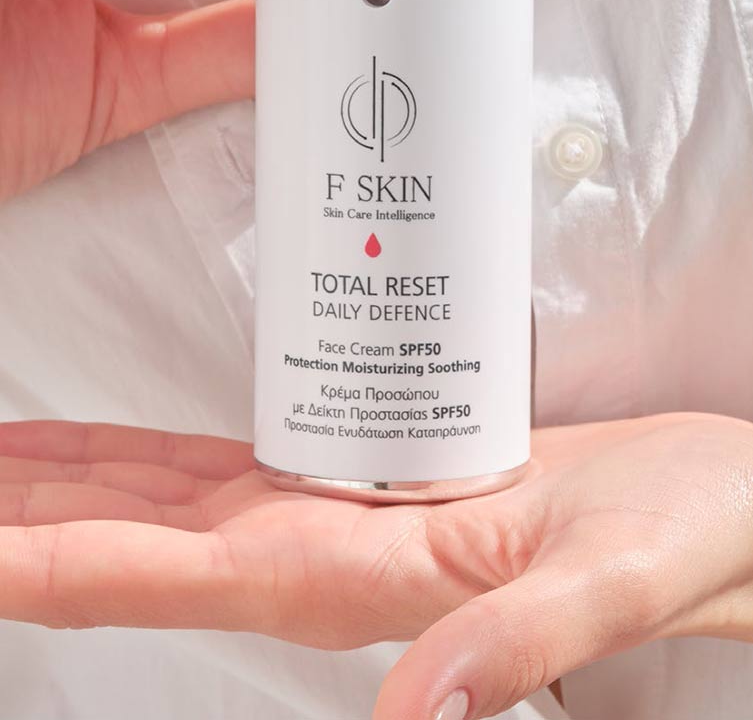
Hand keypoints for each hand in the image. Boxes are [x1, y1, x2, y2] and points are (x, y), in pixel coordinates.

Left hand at [0, 413, 751, 719]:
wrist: (710, 507)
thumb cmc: (690, 534)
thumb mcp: (624, 579)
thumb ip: (523, 644)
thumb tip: (419, 719)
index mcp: (376, 580)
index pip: (188, 576)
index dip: (70, 566)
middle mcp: (335, 556)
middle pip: (149, 541)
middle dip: (39, 517)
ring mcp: (345, 518)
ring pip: (175, 501)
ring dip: (78, 482)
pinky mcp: (371, 481)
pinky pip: (233, 469)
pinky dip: (154, 458)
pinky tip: (105, 450)